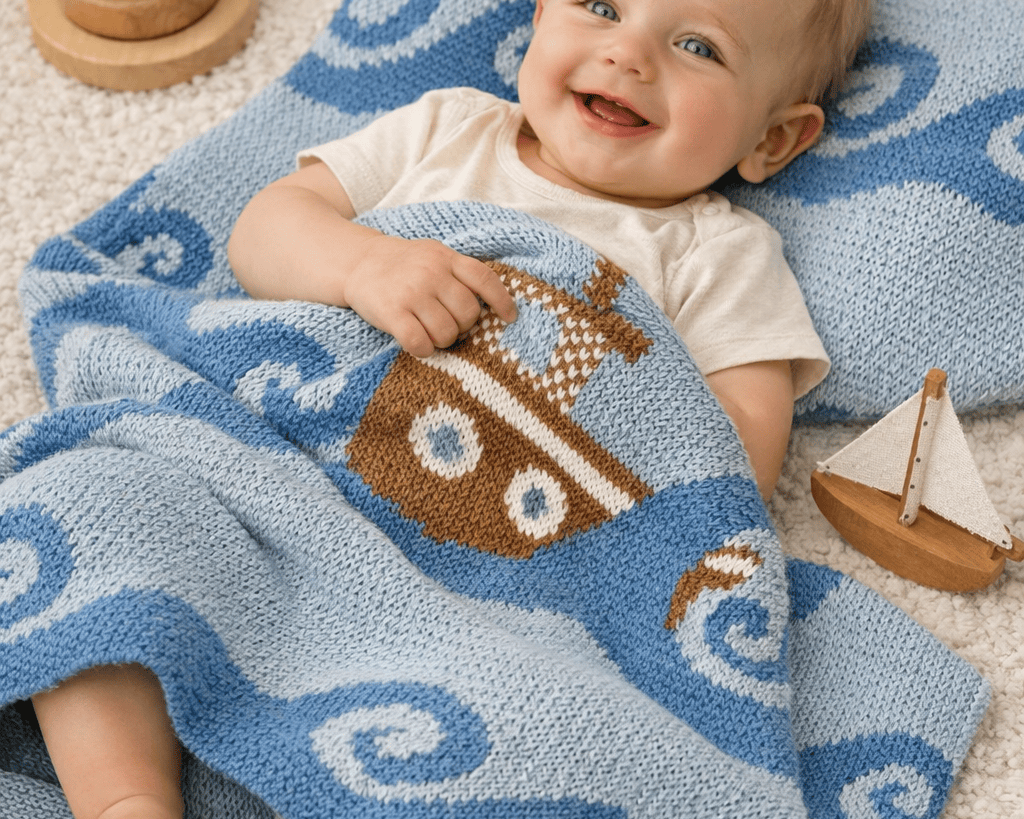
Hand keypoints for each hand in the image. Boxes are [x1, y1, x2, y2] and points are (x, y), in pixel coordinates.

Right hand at [343, 233, 516, 358]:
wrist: (358, 262)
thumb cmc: (404, 265)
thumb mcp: (434, 255)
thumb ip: (459, 272)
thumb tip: (493, 302)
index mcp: (446, 258)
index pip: (484, 279)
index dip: (502, 301)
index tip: (509, 318)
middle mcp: (431, 273)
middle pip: (468, 314)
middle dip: (463, 327)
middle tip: (448, 325)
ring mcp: (411, 292)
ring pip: (447, 333)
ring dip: (443, 341)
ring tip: (431, 333)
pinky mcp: (391, 312)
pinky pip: (420, 343)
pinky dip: (424, 350)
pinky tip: (419, 344)